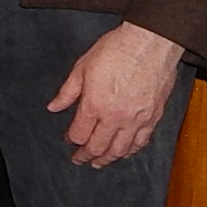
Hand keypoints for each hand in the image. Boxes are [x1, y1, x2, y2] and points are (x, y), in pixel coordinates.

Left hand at [48, 21, 184, 167]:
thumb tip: (54, 107)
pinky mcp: (153, 117)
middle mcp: (115, 117)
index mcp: (95, 105)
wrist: (150, 43)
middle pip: (98, 146)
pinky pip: (141, 142)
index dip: (71, 139)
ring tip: (98, 163)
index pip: (79, 133)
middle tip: (79, 159)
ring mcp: (136, 119)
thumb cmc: (117, 50)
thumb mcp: (82, 67)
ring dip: (107, 159)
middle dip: (85, 155)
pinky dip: (131, 151)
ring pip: (120, 150)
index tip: (68, 140)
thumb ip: (67, 92)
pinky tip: (124, 152)